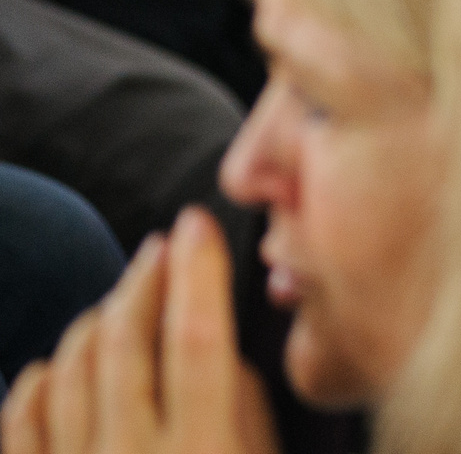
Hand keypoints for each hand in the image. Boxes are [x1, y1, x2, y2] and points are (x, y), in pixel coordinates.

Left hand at [2, 209, 277, 453]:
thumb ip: (244, 409)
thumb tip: (220, 344)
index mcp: (203, 452)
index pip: (197, 341)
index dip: (197, 272)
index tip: (197, 223)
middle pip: (124, 344)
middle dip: (143, 279)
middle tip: (159, 246)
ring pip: (68, 371)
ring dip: (96, 322)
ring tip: (120, 302)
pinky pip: (20, 419)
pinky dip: (42, 378)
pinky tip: (63, 363)